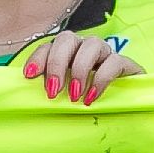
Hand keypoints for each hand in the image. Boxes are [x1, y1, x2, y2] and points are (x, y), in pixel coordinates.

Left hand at [14, 31, 137, 105]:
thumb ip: (51, 93)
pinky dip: (100, 79)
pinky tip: (92, 97)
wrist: (126, 113)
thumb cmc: (89, 105)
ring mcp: (106, 54)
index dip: (38, 57)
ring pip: (92, 44)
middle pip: (68, 39)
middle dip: (57, 63)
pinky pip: (114, 61)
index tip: (29, 75)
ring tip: (74, 96)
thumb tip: (26, 99)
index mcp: (67, 55)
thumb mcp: (65, 99)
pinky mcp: (126, 65)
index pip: (49, 46)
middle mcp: (85, 49)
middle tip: (53, 91)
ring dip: (79, 69)